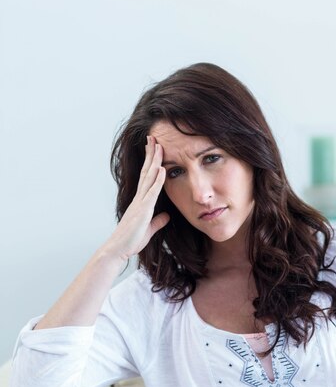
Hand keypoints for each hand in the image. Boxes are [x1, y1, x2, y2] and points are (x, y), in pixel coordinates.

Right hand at [104, 136, 169, 261]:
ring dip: (155, 161)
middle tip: (154, 137)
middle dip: (151, 154)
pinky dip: (157, 181)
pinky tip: (162, 170)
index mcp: (141, 201)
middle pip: (146, 171)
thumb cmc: (131, 241)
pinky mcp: (143, 211)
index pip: (147, 177)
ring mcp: (140, 203)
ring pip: (149, 177)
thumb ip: (157, 221)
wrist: (118, 249)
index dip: (151, 162)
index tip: (154, 149)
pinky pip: (151, 193)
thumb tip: (165, 216)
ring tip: (159, 146)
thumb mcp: (149, 229)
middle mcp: (139, 198)